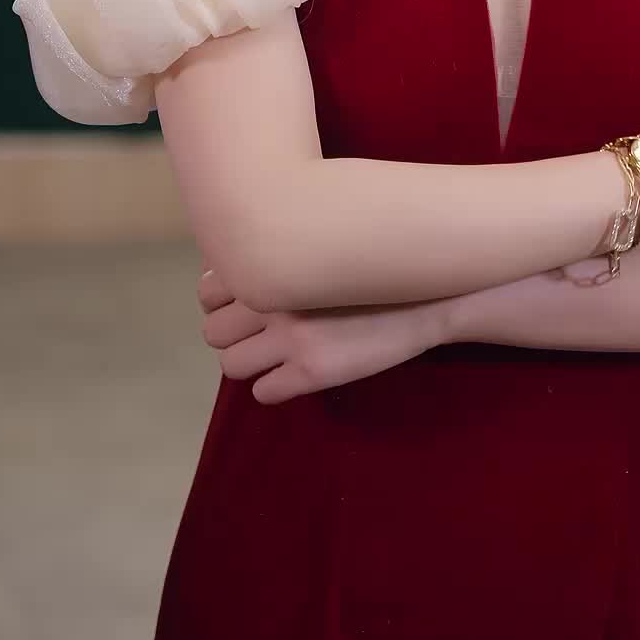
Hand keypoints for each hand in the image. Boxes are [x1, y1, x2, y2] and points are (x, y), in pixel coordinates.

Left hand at [197, 270, 449, 402]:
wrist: (431, 294)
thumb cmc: (376, 264)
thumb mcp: (323, 246)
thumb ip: (282, 252)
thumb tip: (237, 268)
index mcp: (275, 263)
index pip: (209, 291)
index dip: (222, 300)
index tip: (243, 302)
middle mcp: (275, 300)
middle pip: (214, 333)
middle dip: (232, 335)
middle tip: (259, 334)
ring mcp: (292, 339)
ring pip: (231, 365)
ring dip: (249, 362)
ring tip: (274, 356)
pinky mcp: (312, 372)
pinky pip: (264, 393)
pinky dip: (274, 387)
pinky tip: (295, 375)